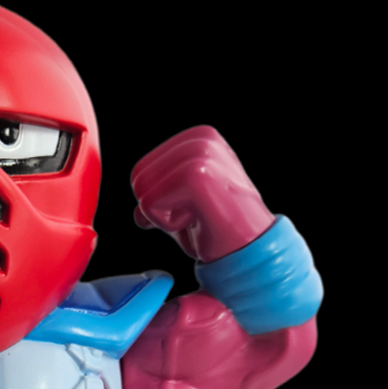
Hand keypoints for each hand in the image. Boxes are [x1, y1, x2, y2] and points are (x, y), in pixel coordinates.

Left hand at [131, 125, 274, 262]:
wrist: (249, 250)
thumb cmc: (218, 232)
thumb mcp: (181, 211)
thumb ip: (159, 202)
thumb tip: (137, 213)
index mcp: (198, 138)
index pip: (141, 171)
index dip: (158, 202)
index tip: (192, 208)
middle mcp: (200, 139)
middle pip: (138, 179)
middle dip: (159, 208)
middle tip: (194, 214)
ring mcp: (199, 154)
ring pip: (143, 193)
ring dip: (165, 217)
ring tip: (198, 215)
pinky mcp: (195, 175)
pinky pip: (149, 207)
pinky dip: (169, 224)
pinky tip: (199, 220)